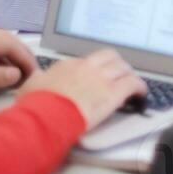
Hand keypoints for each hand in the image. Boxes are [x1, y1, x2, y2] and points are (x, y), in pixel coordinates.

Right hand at [19, 49, 146, 129]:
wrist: (45, 116)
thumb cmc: (35, 105)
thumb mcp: (31, 85)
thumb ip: (38, 79)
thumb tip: (38, 77)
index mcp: (68, 64)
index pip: (88, 60)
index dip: (95, 68)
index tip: (97, 76)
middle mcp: (87, 67)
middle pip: (110, 57)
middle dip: (117, 64)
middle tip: (120, 74)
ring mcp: (101, 79)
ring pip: (124, 68)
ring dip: (129, 75)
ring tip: (132, 84)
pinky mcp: (113, 93)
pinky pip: (133, 83)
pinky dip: (139, 87)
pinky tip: (141, 94)